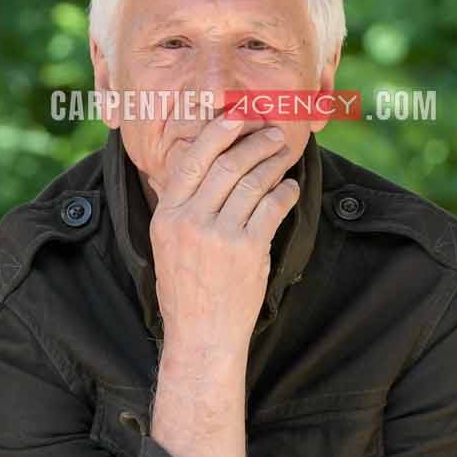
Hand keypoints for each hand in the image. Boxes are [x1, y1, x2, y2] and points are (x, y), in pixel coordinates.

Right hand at [148, 113, 300, 351]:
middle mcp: (189, 221)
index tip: (236, 120)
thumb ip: (181, 209)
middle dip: (254, 144)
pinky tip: (290, 190)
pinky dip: (284, 194)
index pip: (191, 161)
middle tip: (273, 136)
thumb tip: (203, 171)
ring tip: (284, 156)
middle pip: (226, 165)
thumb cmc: (186, 293)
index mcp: (167, 216)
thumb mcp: (167, 246)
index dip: (217, 135)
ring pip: (251, 183)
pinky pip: (271, 208)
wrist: (201, 336)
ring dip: (273, 165)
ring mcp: (218, 235)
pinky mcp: (246, 249)